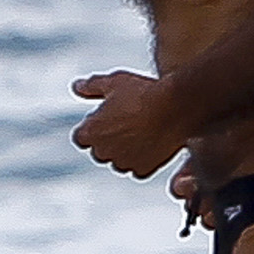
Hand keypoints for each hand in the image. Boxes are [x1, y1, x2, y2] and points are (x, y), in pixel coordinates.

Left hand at [68, 71, 191, 178]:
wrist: (175, 108)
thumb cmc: (144, 93)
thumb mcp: (114, 82)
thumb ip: (92, 87)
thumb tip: (77, 87)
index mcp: (90, 132)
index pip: (81, 137)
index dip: (93, 127)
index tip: (106, 118)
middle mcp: (103, 151)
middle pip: (99, 150)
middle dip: (108, 139)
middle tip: (128, 122)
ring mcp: (123, 163)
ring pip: (119, 160)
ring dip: (125, 150)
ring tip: (143, 130)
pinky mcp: (142, 170)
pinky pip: (138, 168)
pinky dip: (143, 158)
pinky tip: (153, 141)